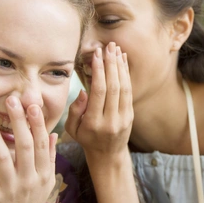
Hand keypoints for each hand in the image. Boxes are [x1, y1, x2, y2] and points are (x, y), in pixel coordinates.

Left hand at [0, 95, 56, 202]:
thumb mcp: (45, 183)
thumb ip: (50, 158)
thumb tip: (53, 133)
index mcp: (43, 174)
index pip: (42, 143)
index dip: (37, 123)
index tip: (31, 104)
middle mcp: (29, 180)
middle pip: (25, 146)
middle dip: (18, 121)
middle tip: (11, 100)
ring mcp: (11, 190)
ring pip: (3, 158)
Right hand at [64, 43, 132, 160]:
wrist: (108, 155)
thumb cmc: (86, 139)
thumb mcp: (73, 129)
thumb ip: (75, 110)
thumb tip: (84, 91)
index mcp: (94, 123)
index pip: (99, 92)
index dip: (99, 72)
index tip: (97, 55)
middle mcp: (111, 120)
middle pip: (113, 87)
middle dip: (111, 65)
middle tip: (108, 47)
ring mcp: (124, 118)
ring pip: (124, 88)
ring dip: (120, 67)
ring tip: (116, 49)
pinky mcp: (131, 115)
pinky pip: (129, 91)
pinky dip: (126, 75)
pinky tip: (122, 61)